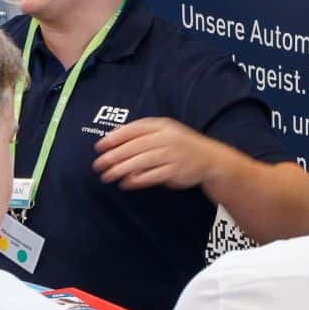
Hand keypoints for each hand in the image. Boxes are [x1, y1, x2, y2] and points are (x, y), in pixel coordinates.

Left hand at [93, 118, 218, 191]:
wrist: (210, 159)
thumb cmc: (181, 145)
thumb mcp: (164, 132)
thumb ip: (140, 133)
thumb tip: (113, 133)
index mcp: (162, 126)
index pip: (134, 129)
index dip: (115, 138)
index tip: (99, 146)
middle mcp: (167, 138)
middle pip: (135, 146)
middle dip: (114, 156)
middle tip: (98, 164)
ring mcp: (172, 154)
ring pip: (142, 161)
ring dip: (122, 169)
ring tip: (107, 176)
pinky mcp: (176, 171)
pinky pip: (153, 176)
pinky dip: (138, 180)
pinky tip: (125, 183)